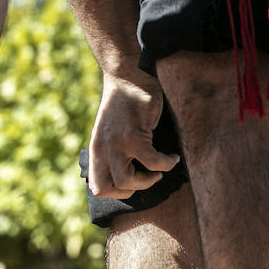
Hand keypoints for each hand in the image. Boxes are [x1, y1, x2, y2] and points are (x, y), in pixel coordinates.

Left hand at [87, 71, 180, 198]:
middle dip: (132, 191)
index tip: (135, 180)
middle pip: (107, 190)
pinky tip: (172, 156)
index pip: (98, 187)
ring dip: (149, 179)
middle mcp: (101, 150)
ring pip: (128, 182)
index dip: (118, 192)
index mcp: (96, 151)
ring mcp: (116, 144)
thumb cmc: (125, 105)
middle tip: (148, 176)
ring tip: (161, 167)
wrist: (127, 76)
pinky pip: (153, 162)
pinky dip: (167, 163)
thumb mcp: (111, 132)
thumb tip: (132, 175)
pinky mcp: (134, 135)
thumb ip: (114, 152)